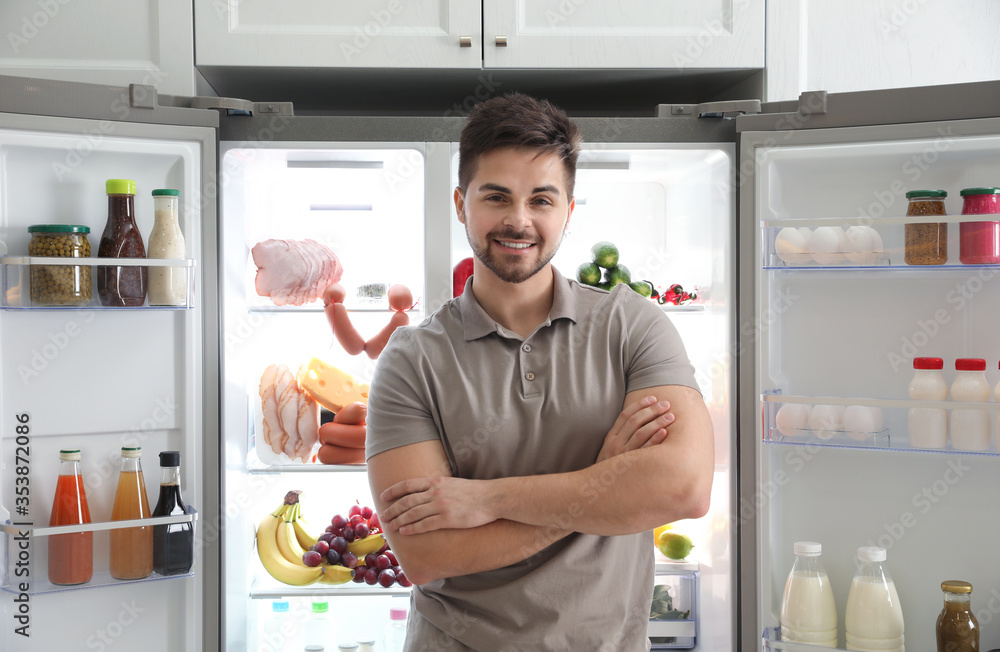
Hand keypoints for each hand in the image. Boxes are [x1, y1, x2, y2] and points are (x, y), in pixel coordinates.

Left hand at [379, 476, 496, 534]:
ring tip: (390, 527)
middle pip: (406, 501)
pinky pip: (425, 525)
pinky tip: (404, 532)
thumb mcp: (453, 483)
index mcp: (436, 482)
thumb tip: (426, 493)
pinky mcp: (447, 519)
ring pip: (412, 513)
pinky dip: (412, 529)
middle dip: (392, 509)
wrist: (492, 498)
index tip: (383, 496)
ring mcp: (441, 505)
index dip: (393, 491)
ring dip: (398, 520)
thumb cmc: (475, 492)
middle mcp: (435, 492)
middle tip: (383, 517)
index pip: (408, 485)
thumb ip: (439, 487)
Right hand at [596, 395, 673, 462]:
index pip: (626, 415)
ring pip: (641, 433)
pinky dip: (655, 440)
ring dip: (657, 422)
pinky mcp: (633, 466)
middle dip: (652, 411)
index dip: (640, 405)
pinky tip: (665, 432)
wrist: (602, 491)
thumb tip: (639, 420)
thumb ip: (621, 436)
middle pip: (636, 421)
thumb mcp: (610, 449)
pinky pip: (646, 451)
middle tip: (666, 404)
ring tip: (670, 416)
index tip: (653, 398)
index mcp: (611, 437)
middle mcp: (616, 444)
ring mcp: (624, 455)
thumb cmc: (611, 468)